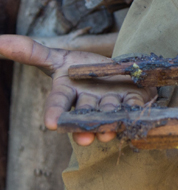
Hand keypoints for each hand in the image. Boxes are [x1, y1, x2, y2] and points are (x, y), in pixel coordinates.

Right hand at [0, 34, 155, 145]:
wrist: (112, 70)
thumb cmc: (81, 68)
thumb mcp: (56, 58)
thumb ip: (28, 52)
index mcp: (68, 94)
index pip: (57, 105)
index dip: (54, 114)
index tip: (50, 124)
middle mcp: (89, 103)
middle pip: (86, 114)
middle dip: (85, 126)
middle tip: (86, 137)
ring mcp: (112, 103)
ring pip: (110, 113)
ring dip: (110, 122)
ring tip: (109, 130)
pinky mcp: (134, 99)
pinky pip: (135, 105)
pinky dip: (135, 109)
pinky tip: (135, 115)